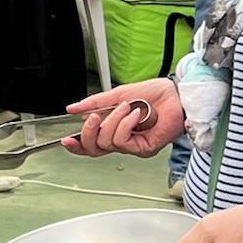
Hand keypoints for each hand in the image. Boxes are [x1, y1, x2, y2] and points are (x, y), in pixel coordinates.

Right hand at [59, 79, 180, 157]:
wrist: (175, 95)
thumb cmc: (153, 94)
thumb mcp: (117, 95)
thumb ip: (94, 103)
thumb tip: (72, 109)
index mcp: (113, 128)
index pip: (92, 143)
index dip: (77, 145)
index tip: (67, 140)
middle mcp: (122, 139)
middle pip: (94, 149)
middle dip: (88, 133)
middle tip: (94, 118)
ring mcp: (133, 146)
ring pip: (108, 143)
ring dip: (113, 122)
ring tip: (126, 108)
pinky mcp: (144, 148)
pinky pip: (123, 142)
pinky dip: (125, 125)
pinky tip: (135, 115)